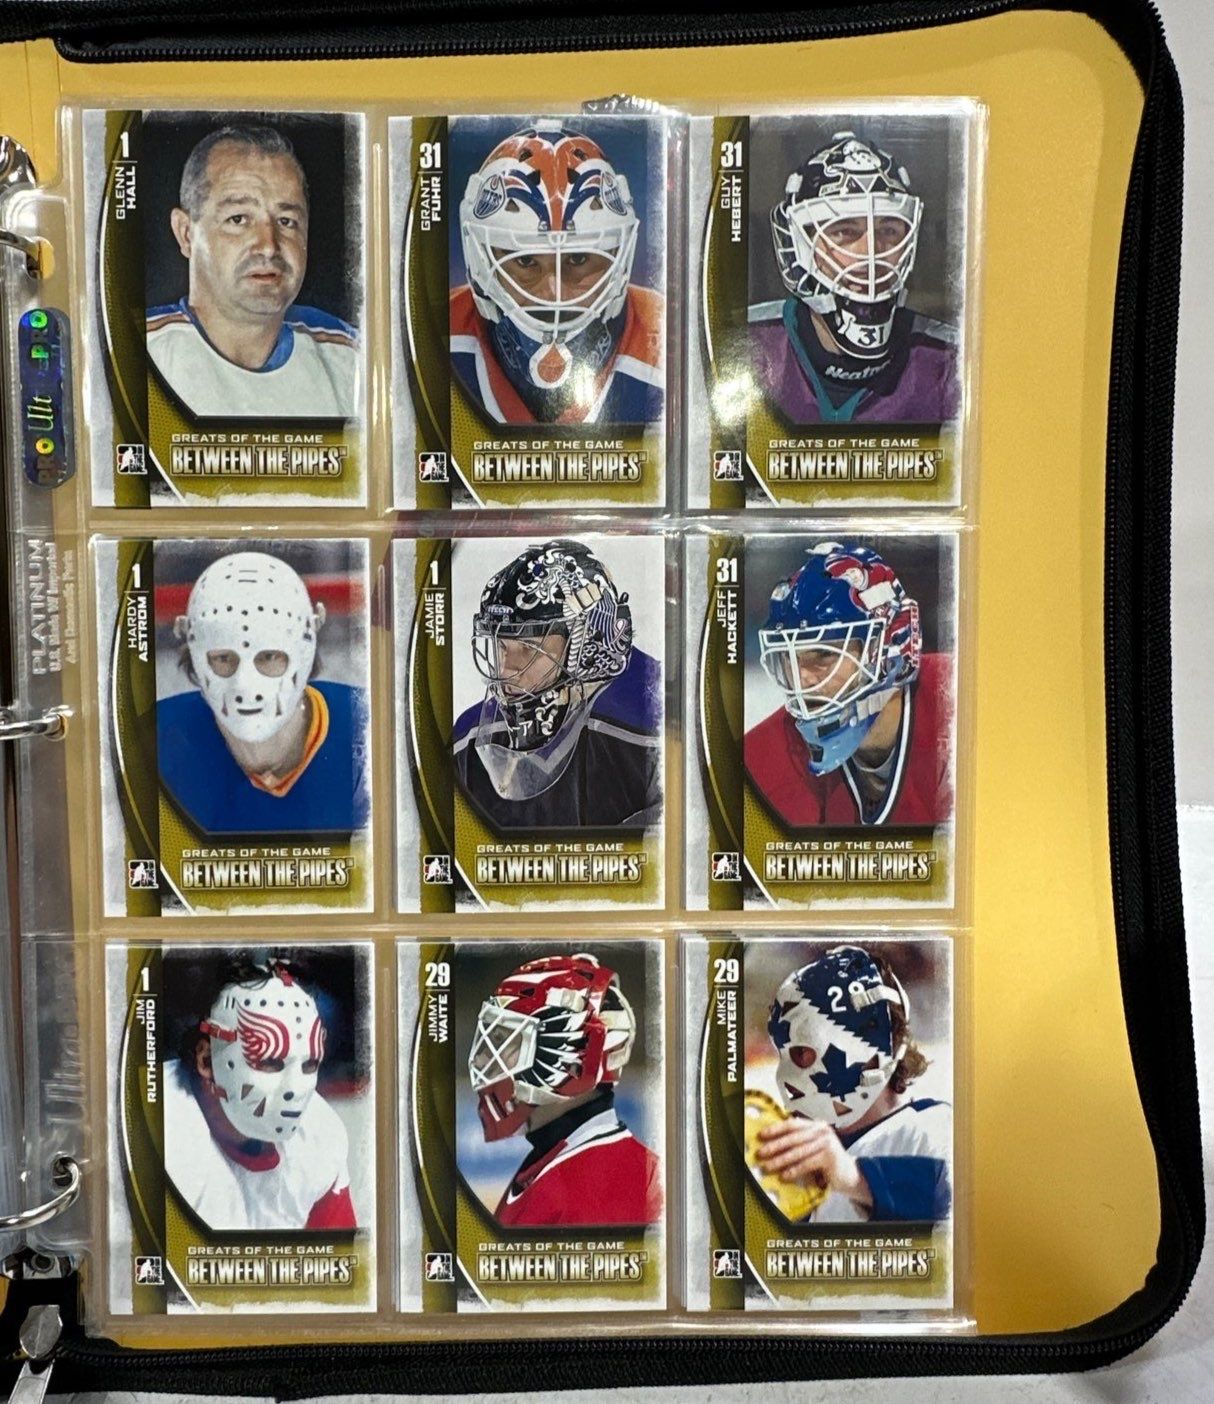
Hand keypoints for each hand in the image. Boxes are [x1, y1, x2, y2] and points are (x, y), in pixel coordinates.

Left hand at [756, 1117, 872, 1207]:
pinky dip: (794, 1170)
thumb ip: (799, 1141)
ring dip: (780, 1160)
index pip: (793, 1124)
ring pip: (798, 1152)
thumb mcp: (813, 1146)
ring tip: (768, 1166)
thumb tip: (771, 1143)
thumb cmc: (827, 1161)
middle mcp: (822, 1131)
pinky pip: (807, 1164)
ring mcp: (827, 1143)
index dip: (776, 1129)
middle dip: (775, 1145)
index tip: (762, 1135)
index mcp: (816, 1125)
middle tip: (761, 1152)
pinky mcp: (830, 1157)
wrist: (850, 1174)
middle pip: (793, 1138)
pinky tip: (784, 1175)